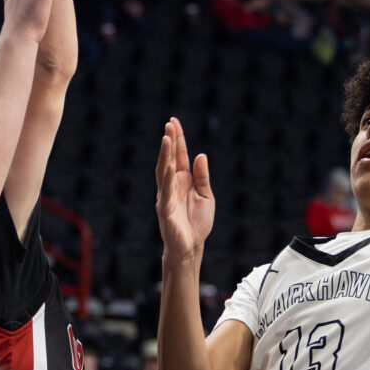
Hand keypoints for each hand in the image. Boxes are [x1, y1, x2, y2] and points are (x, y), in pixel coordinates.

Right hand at [156, 117, 214, 259]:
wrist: (191, 247)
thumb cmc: (198, 223)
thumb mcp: (206, 196)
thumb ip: (202, 177)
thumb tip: (201, 155)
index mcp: (183, 181)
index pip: (179, 156)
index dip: (177, 139)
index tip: (173, 122)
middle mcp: (172, 185)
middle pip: (170, 159)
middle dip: (170, 141)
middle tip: (169, 124)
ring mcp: (166, 196)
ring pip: (164, 171)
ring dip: (165, 155)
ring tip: (167, 138)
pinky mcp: (165, 209)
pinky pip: (165, 191)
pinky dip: (167, 178)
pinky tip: (169, 166)